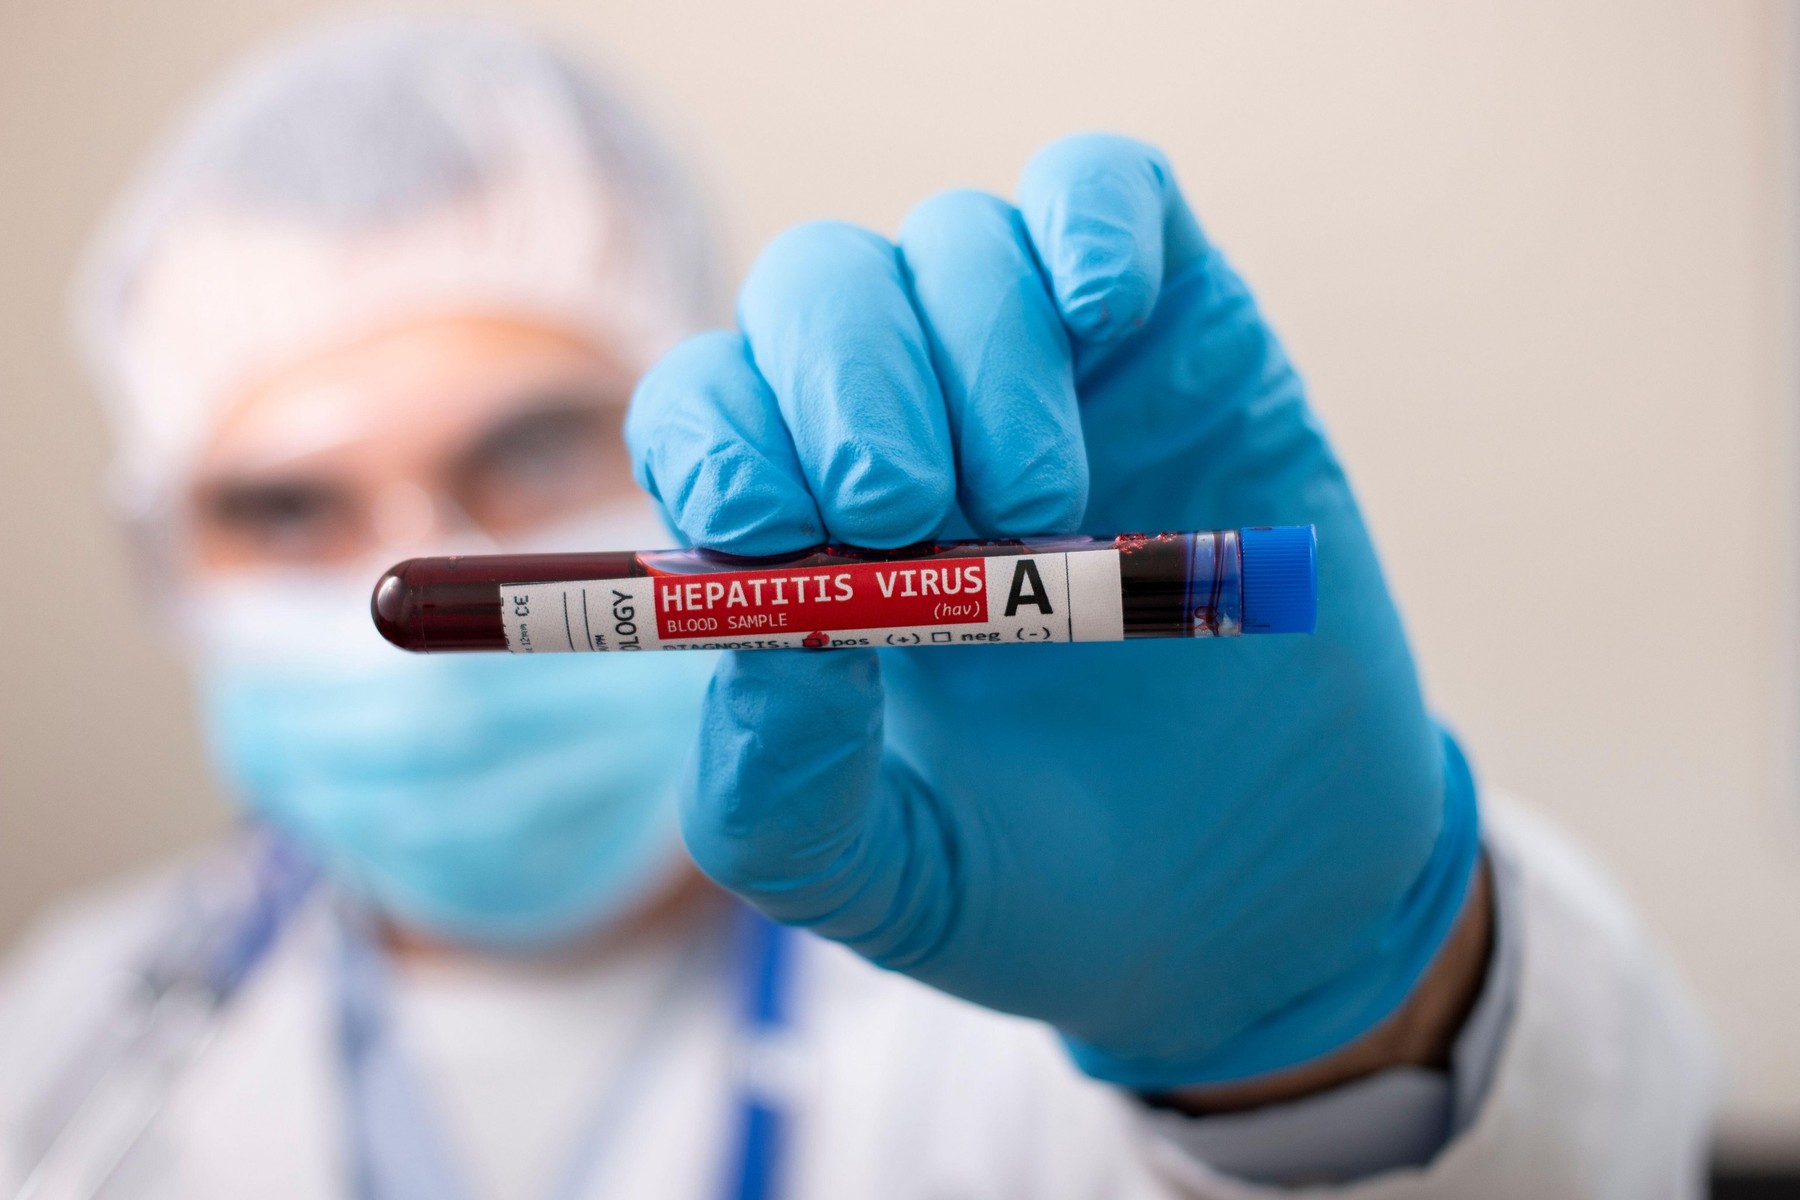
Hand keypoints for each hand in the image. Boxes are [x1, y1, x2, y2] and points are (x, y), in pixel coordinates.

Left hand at [626, 133, 1479, 1087]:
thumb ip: (777, 787)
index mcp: (810, 540)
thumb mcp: (881, 880)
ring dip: (976, 354)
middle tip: (902, 509)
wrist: (1265, 905)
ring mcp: (1050, 373)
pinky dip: (1088, 223)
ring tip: (1034, 506)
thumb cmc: (1045, 885)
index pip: (709, 411)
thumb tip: (748, 625)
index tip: (768, 528)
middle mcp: (914, 428)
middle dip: (842, 384)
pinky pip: (1107, 191)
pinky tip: (1099, 314)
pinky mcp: (1181, 333)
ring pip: (959, 241)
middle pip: (819, 293)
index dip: (718, 437)